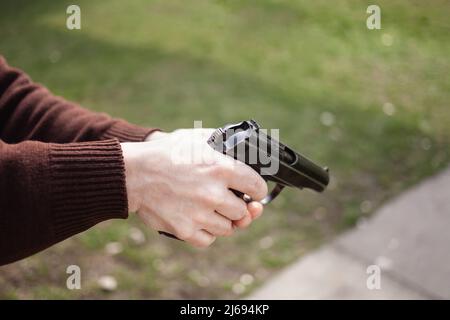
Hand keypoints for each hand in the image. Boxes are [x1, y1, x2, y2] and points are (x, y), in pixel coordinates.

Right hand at [121, 128, 266, 246]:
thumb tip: (243, 149)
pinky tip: (201, 220)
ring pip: (228, 228)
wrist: (133, 173)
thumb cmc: (165, 153)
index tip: (253, 192)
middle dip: (238, 206)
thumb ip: (223, 144)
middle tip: (228, 200)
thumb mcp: (196, 139)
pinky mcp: (185, 230)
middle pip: (244, 212)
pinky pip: (209, 240)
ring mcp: (200, 214)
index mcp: (222, 168)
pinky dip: (207, 233)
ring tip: (210, 209)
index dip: (257, 190)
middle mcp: (214, 194)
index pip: (258, 188)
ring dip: (223, 220)